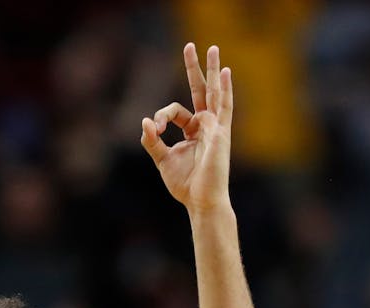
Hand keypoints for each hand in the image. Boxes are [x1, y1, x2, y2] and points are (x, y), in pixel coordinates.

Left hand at [140, 44, 232, 212]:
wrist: (200, 200)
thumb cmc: (185, 183)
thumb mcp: (162, 160)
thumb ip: (152, 141)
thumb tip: (144, 122)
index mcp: (193, 130)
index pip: (174, 111)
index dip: (160, 117)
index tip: (153, 130)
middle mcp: (206, 125)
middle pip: (200, 90)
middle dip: (195, 68)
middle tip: (190, 46)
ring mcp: (215, 127)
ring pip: (214, 92)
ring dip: (212, 70)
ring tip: (213, 49)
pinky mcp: (220, 133)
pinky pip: (223, 107)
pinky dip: (224, 89)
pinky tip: (225, 73)